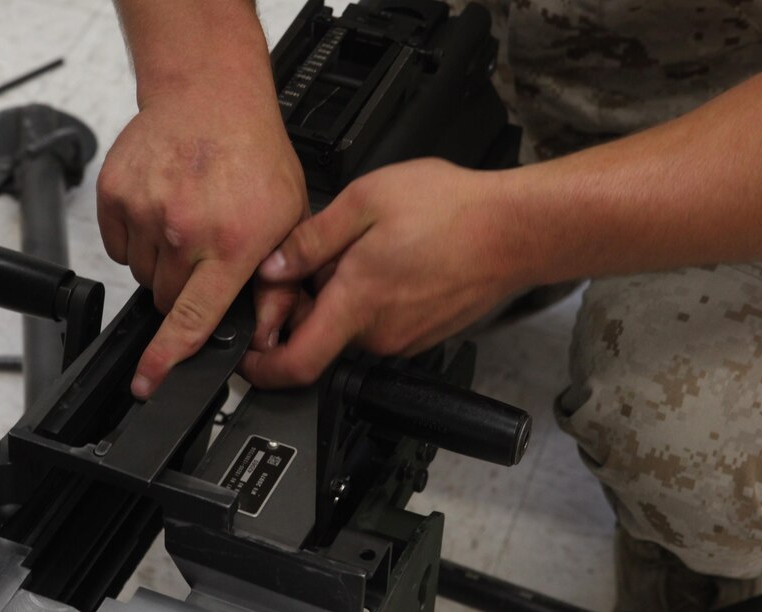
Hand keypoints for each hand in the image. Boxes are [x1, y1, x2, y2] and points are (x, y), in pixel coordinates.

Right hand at [97, 82, 307, 398]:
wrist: (210, 96)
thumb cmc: (254, 156)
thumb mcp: (289, 221)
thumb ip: (281, 285)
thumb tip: (268, 337)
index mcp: (231, 243)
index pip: (193, 317)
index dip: (167, 358)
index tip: (146, 383)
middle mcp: (184, 231)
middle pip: (165, 300)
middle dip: (182, 291)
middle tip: (204, 254)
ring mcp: (144, 211)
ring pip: (140, 274)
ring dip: (160, 264)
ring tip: (187, 223)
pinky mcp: (115, 195)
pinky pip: (117, 245)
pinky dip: (137, 239)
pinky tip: (164, 210)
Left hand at [240, 158, 526, 386]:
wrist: (516, 229)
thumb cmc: (450, 211)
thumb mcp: (365, 202)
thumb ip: (311, 240)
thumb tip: (272, 267)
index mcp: (357, 304)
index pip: (295, 363)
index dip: (261, 369)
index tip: (246, 356)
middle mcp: (379, 333)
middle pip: (318, 334)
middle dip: (305, 303)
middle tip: (316, 257)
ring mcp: (404, 338)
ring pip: (349, 325)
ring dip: (340, 296)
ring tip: (363, 248)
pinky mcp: (423, 333)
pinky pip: (378, 322)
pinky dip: (368, 298)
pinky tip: (389, 259)